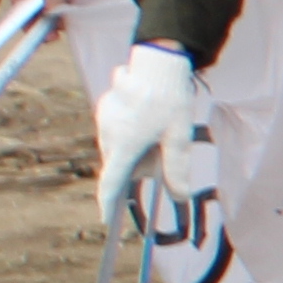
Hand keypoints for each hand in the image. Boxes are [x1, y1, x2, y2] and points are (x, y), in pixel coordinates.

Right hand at [91, 44, 200, 218]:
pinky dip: (132, 134)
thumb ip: (177, 170)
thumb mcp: (179, 139)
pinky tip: (149, 117)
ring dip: (138, 148)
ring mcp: (103, 120)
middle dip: (141, 165)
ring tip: (159, 128)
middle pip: (122, 164)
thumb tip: (179, 197)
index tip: (107, 220)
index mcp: (123, 145)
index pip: (111, 183)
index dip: (108, 204)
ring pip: (120, 148)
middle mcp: (107, 135)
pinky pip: (118, 132)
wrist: (156, 62)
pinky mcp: (105, 109)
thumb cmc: (169, 100)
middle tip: (164, 148)